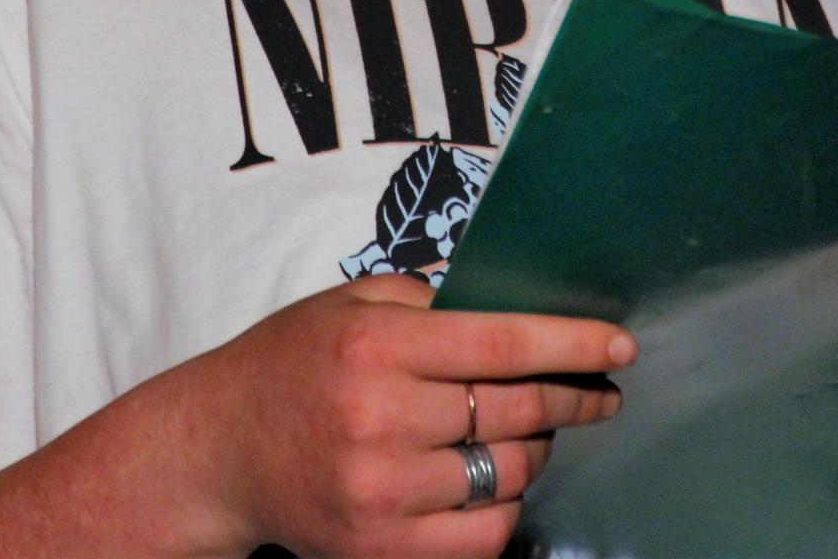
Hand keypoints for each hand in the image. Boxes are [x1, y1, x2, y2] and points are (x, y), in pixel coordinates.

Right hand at [190, 274, 635, 558]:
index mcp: (377, 347)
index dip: (571, 344)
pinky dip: (504, 506)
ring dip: (537, 449)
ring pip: (507, 473)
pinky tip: (496, 480)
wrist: (217, 452)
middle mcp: (380, 419)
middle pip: (515, 409)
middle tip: (598, 389)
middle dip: (573, 396)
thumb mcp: (351, 304)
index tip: (620, 346)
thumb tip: (515, 310)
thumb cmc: (291, 364)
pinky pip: (481, 535)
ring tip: (533, 429)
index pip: (502, 343)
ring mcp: (380, 493)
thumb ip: (430, 303)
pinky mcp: (379, 550)